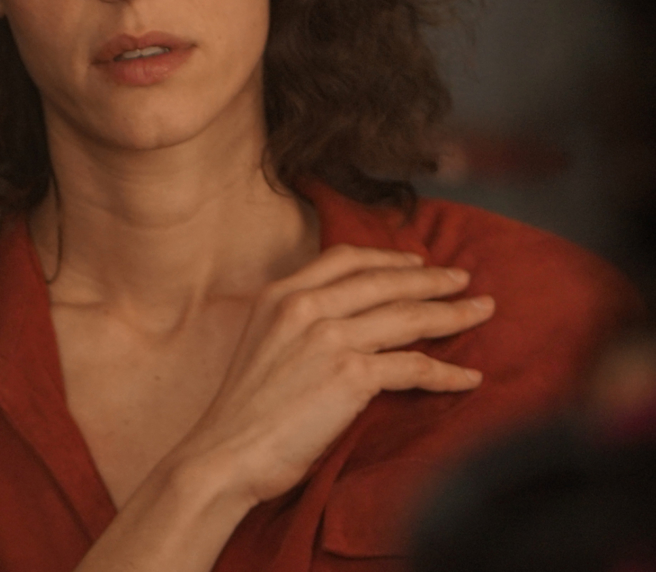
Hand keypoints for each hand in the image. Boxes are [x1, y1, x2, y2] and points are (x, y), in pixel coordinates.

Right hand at [167, 244, 494, 507]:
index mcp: (281, 293)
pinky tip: (470, 377)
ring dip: (451, 314)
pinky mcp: (350, 374)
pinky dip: (447, 373)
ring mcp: (329, 337)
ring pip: (406, 316)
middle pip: (384, 281)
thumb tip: (340, 316)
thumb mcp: (260, 339)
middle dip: (431, 279)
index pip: (345, 259)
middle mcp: (306, 305)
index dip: (387, 257)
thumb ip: (296, 319)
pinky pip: (413, 367)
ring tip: (480, 311)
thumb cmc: (244, 408)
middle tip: (463, 279)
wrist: (227, 449)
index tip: (416, 260)